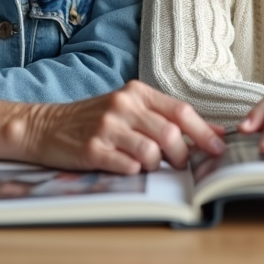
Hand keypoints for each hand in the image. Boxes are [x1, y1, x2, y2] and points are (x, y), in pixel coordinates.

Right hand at [0, 80, 224, 174]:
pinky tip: (124, 166)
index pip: (181, 111)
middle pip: (171, 134)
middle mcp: (123, 106)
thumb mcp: (128, 109)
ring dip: (156, 165)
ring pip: (152, 153)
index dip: (204, 132)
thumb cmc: (93, 120)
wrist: (45, 126)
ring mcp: (107, 127)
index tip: (218, 148)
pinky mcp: (92, 149)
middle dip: (183, 155)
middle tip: (180, 165)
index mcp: (136, 92)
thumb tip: (212, 132)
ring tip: (146, 164)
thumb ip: (165, 117)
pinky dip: (134, 172)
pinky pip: (128, 167)